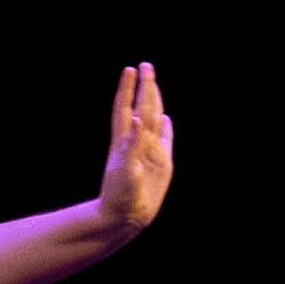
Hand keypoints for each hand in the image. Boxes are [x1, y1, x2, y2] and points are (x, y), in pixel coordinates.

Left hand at [99, 64, 174, 229]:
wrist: (123, 218)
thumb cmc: (118, 195)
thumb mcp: (123, 168)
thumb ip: (130, 143)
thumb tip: (135, 117)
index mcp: (125, 141)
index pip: (128, 107)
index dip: (129, 89)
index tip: (131, 69)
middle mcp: (137, 143)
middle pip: (143, 108)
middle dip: (145, 87)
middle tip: (147, 65)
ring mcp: (149, 152)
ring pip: (153, 120)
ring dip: (154, 102)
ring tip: (154, 84)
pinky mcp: (160, 165)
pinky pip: (165, 141)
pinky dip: (166, 129)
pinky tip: (166, 119)